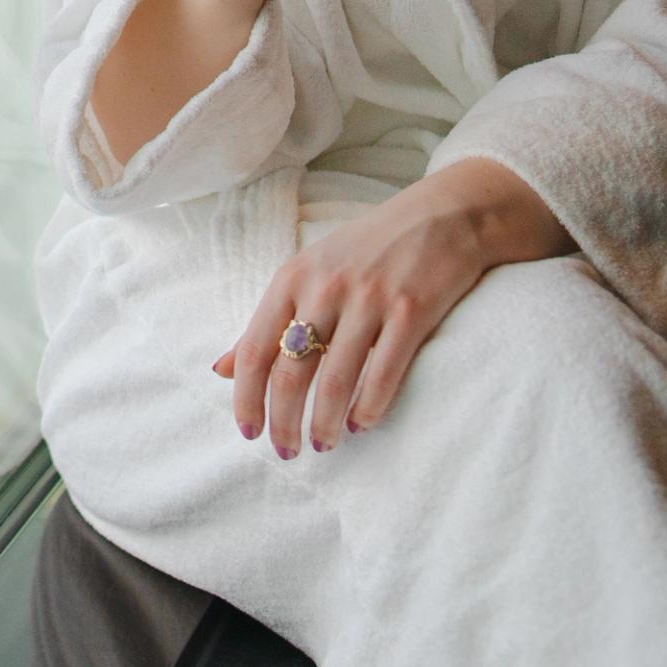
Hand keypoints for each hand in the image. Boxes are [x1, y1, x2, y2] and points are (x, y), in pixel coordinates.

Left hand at [215, 159, 567, 456]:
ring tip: (323, 444)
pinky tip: (362, 425)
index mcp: (291, 278)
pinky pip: (385, 372)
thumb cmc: (369, 248)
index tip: (248, 432)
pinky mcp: (412, 310)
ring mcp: (369, 299)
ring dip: (325, 422)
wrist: (445, 215)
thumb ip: (268, 321)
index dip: (246, 399)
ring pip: (336, 379)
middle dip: (283, 421)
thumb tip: (221, 370)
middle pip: (290, 372)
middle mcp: (325, 288)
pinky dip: (370, 407)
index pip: (253, 350)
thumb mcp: (308, 271)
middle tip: (286, 451)